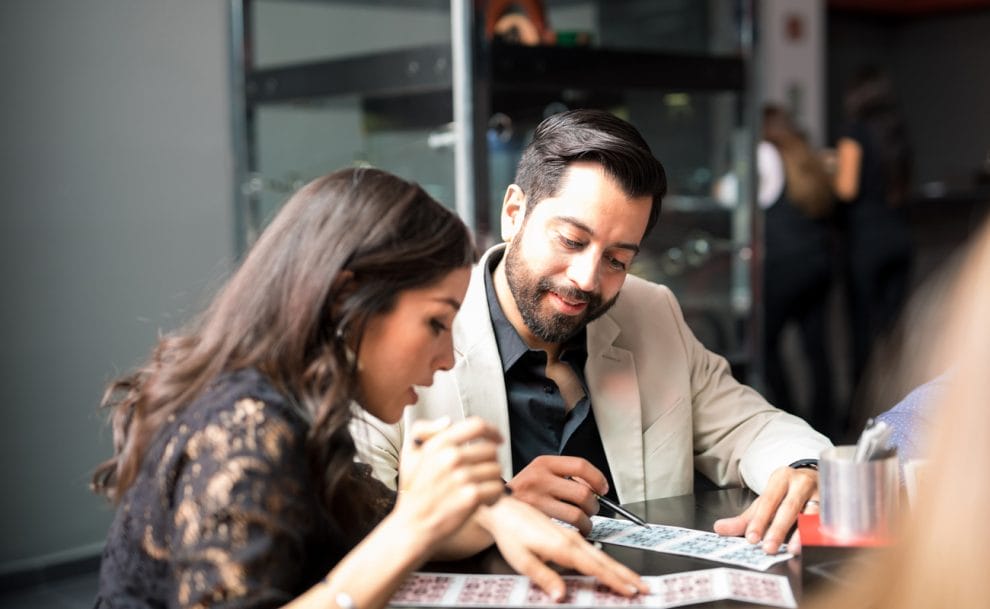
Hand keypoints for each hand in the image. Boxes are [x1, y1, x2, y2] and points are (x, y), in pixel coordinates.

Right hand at [393, 417, 504, 542]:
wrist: (413, 526)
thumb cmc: (414, 492)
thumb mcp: (410, 455)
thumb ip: (425, 431)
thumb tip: (448, 421)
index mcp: (440, 443)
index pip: (477, 425)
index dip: (492, 430)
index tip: (498, 439)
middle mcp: (452, 457)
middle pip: (491, 450)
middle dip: (490, 463)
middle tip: (480, 475)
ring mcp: (463, 477)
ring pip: (496, 470)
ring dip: (492, 481)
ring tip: (478, 490)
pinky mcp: (472, 497)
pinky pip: (497, 489)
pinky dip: (494, 497)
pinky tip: (482, 502)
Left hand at [480, 497, 646, 601]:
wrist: (504, 509)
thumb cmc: (510, 533)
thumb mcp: (522, 560)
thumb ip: (544, 577)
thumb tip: (560, 596)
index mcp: (562, 547)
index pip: (595, 567)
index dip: (615, 580)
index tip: (632, 590)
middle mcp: (570, 539)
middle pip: (604, 560)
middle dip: (626, 574)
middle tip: (645, 587)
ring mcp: (570, 535)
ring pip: (600, 553)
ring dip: (620, 567)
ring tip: (635, 580)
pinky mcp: (566, 534)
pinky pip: (592, 548)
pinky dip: (606, 560)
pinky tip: (609, 568)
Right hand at [506, 456, 606, 534]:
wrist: (494, 505)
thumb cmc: (523, 491)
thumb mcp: (540, 472)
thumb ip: (565, 475)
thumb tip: (595, 487)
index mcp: (543, 463)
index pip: (580, 466)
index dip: (598, 478)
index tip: (603, 488)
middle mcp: (539, 479)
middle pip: (583, 493)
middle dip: (594, 505)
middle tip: (591, 509)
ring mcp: (536, 501)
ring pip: (577, 515)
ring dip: (587, 522)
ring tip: (584, 522)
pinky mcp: (536, 521)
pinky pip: (566, 529)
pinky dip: (575, 532)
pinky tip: (573, 531)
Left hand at [712, 466, 817, 553]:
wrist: (815, 477)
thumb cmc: (786, 494)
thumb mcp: (765, 502)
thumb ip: (744, 518)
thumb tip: (719, 528)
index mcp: (781, 478)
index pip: (768, 500)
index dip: (760, 520)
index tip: (752, 537)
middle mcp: (801, 483)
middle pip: (789, 507)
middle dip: (778, 529)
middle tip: (768, 547)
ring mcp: (820, 494)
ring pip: (811, 515)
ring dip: (801, 534)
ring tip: (791, 549)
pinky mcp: (834, 507)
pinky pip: (827, 522)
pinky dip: (819, 534)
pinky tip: (812, 545)